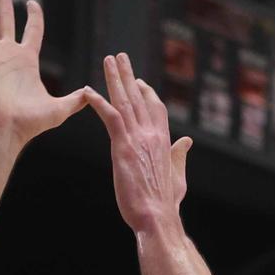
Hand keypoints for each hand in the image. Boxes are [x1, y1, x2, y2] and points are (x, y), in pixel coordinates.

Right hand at [0, 0, 83, 147]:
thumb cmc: (30, 124)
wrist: (8, 131)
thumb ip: (75, 100)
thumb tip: (91, 94)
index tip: (32, 3)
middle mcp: (8, 54)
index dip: (34, 16)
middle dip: (2, 0)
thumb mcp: (60, 109)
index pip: (32, 31)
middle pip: (4, 19)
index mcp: (27, 61)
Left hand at [85, 52, 191, 234]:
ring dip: (115, 79)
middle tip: (120, 57)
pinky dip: (98, 102)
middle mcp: (152, 134)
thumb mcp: (177, 176)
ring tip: (108, 61)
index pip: (155, 108)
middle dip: (129, 76)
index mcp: (163, 140)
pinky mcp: (123, 147)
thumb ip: (179, 156)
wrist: (157, 217)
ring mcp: (138, 139)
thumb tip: (186, 141)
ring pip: (125, 101)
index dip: (147, 92)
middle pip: (139, 97)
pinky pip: (110, 117)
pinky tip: (87, 91)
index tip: (139, 81)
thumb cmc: (165, 203)